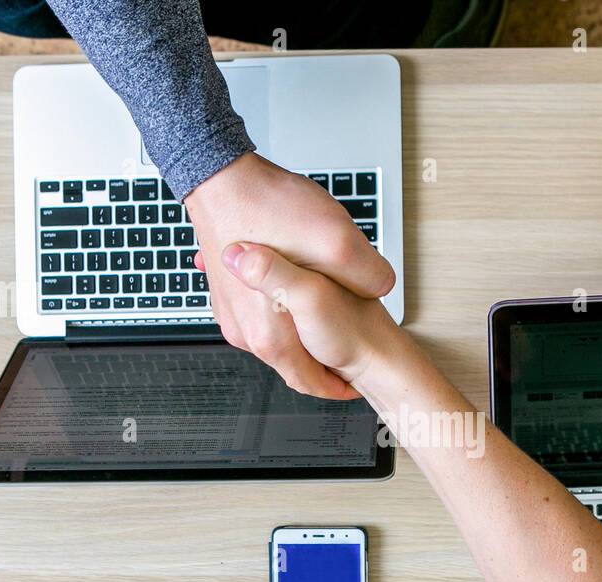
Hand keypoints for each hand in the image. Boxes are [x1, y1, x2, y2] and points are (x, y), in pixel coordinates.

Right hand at [186, 152, 394, 398]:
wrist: (219, 177)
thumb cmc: (266, 208)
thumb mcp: (337, 244)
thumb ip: (367, 276)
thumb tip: (382, 288)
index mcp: (270, 336)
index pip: (309, 382)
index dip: (337, 384)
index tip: (354, 380)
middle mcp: (244, 331)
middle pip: (293, 362)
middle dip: (320, 356)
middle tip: (343, 346)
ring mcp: (231, 312)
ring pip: (277, 336)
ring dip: (301, 330)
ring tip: (323, 313)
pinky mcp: (226, 292)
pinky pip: (260, 313)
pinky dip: (280, 307)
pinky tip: (292, 289)